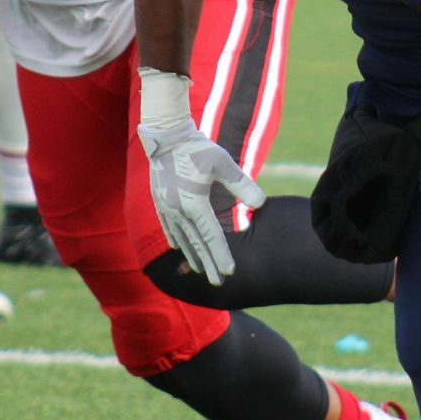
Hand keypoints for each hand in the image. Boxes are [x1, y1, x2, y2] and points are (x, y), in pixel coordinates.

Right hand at [137, 68, 262, 285]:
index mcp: (194, 203)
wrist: (166, 136)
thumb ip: (241, 185)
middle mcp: (178, 210)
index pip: (211, 237)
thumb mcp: (224, 163)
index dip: (221, 256)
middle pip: (196, 244)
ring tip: (202, 271)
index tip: (230, 272)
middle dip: (209, 265)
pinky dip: (177, 241)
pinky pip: (169, 229)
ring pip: (182, 239)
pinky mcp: (160, 202)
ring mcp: (166, 208)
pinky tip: (179, 249)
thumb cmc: (198, 147)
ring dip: (193, 256)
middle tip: (220, 283)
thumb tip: (260, 203)